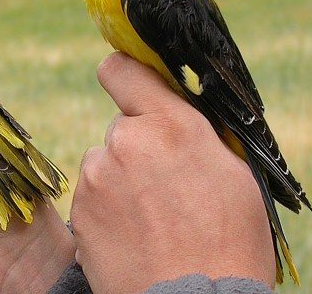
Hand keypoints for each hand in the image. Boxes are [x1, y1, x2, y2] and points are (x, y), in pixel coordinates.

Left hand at [71, 53, 274, 293]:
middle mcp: (126, 140)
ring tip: (151, 218)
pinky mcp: (79, 209)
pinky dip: (106, 209)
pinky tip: (133, 234)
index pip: (122, 70)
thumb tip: (174, 113)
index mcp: (169, 124)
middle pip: (121, 127)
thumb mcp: (232, 172)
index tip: (128, 85)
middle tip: (164, 185)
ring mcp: (97, 176)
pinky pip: (92, 195)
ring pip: (105, 163)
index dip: (124, 74)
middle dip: (138, 146)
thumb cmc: (228, 241)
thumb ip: (193, 132)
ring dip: (120, 179)